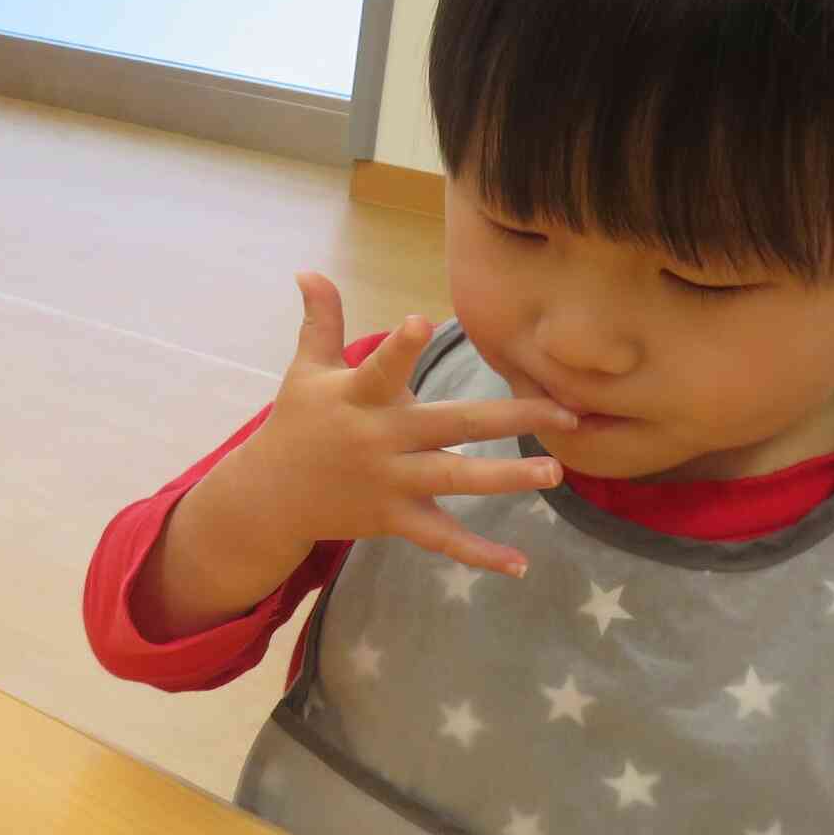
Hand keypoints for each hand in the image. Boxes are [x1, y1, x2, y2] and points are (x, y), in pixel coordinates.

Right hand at [204, 274, 577, 579]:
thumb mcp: (305, 370)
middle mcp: (378, 440)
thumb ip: (320, 321)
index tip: (420, 321)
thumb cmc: (297, 422)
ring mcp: (389, 483)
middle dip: (509, 418)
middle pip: (450, 426)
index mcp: (357, 398)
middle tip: (564, 413)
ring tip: (554, 473)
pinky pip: (441, 538)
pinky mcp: (393, 518)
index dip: (398, 347)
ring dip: (507, 479)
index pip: (380, 368)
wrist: (269, 497)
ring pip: (456, 481)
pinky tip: (520, 564)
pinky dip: (479, 554)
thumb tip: (308, 270)